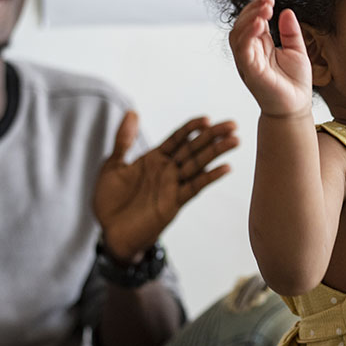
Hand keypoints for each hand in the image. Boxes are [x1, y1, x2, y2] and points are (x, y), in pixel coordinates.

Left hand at [93, 111, 238, 259]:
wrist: (110, 234)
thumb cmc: (110, 201)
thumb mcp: (113, 165)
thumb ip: (124, 140)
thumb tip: (132, 112)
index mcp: (154, 158)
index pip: (177, 138)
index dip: (191, 128)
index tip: (207, 118)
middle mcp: (167, 170)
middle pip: (193, 148)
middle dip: (213, 136)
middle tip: (232, 125)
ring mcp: (172, 185)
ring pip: (198, 164)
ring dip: (217, 152)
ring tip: (235, 140)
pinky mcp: (174, 202)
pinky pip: (194, 187)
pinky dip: (209, 177)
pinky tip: (225, 168)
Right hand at [229, 0, 312, 116]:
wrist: (296, 107)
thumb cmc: (295, 83)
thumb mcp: (296, 50)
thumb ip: (290, 31)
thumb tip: (286, 11)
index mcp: (260, 46)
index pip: (252, 20)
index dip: (257, 5)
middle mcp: (250, 53)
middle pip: (242, 24)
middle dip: (253, 8)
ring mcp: (248, 62)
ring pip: (238, 35)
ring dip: (249, 18)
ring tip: (265, 8)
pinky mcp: (250, 72)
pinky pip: (243, 50)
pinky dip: (248, 35)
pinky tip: (260, 24)